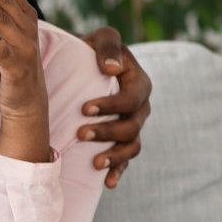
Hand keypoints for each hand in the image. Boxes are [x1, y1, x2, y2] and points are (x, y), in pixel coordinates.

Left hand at [78, 26, 151, 187]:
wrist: (81, 64)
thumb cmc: (92, 49)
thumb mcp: (101, 38)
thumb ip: (108, 46)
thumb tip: (112, 69)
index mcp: (139, 83)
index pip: (131, 99)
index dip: (111, 106)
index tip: (85, 108)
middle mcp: (140, 107)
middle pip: (131, 127)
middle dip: (107, 132)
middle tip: (80, 134)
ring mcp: (133, 126)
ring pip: (132, 147)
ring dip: (116, 157)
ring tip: (96, 163)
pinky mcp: (121, 140)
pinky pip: (126, 160)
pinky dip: (119, 172)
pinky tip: (108, 183)